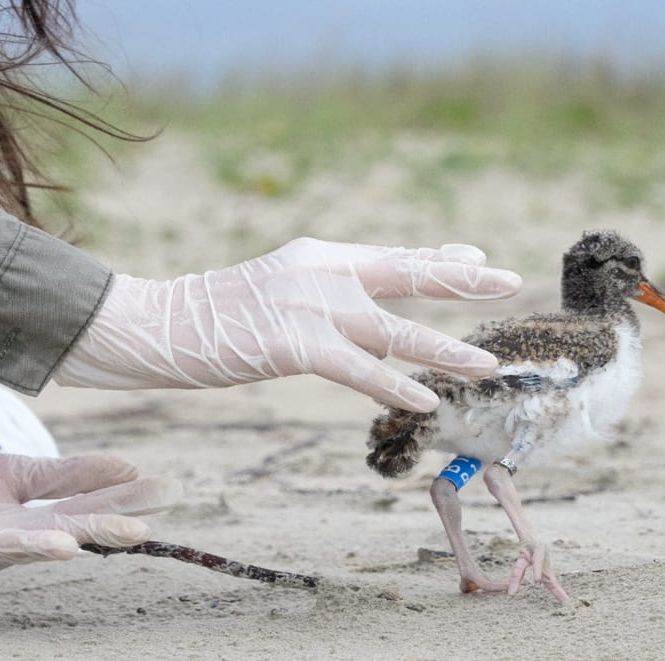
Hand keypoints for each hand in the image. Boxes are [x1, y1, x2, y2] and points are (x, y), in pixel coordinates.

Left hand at [0, 428, 179, 570]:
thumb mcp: (25, 476)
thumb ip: (74, 477)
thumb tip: (134, 469)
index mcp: (32, 528)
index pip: (86, 513)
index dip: (125, 505)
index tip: (166, 492)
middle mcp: (1, 542)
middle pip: (54, 536)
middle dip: (94, 533)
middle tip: (136, 530)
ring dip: (31, 548)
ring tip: (65, 545)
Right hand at [54, 238, 521, 411]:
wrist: (154, 324)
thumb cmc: (214, 316)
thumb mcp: (277, 290)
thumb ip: (325, 295)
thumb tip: (369, 309)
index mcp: (318, 256)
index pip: (393, 256)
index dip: (440, 259)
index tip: (480, 259)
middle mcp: (322, 272)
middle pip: (407, 273)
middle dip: (462, 280)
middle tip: (510, 280)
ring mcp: (309, 307)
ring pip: (395, 330)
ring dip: (445, 349)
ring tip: (487, 364)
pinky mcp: (293, 345)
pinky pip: (358, 370)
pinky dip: (394, 385)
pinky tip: (427, 401)